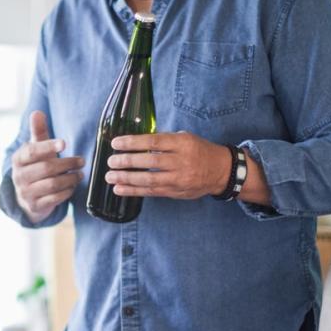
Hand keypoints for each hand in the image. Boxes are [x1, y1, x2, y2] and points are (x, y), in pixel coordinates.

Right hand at [11, 111, 83, 223]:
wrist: (25, 197)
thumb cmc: (35, 167)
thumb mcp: (35, 150)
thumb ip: (38, 132)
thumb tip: (37, 112)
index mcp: (18, 159)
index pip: (32, 151)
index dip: (48, 147)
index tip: (64, 143)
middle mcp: (19, 177)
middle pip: (46, 168)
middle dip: (67, 164)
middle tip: (81, 160)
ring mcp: (26, 193)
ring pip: (52, 184)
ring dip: (70, 178)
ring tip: (80, 174)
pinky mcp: (35, 206)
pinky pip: (55, 199)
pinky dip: (67, 192)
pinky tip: (73, 186)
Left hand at [105, 132, 230, 198]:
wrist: (220, 171)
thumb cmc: (198, 151)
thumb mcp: (185, 139)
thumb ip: (163, 141)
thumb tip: (135, 142)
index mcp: (182, 143)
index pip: (153, 141)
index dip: (132, 143)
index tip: (116, 143)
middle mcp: (181, 161)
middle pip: (149, 162)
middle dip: (126, 162)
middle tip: (111, 161)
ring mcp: (179, 179)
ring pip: (148, 180)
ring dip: (126, 179)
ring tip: (110, 177)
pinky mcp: (175, 192)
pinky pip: (151, 192)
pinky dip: (133, 191)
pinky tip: (119, 189)